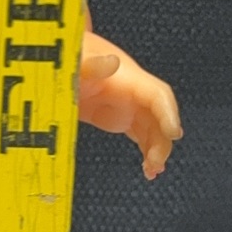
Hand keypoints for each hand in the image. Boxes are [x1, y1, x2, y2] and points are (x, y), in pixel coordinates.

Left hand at [78, 32, 181, 180]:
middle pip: (160, 116)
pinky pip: (142, 134)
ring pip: (154, 128)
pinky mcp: (119, 116)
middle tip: (155, 164)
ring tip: (151, 171)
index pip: (157, 94)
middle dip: (163, 140)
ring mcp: (127, 103)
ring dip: (157, 149)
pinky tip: (147, 169)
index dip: (169, 113)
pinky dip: (147, 151)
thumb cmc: (66, 59)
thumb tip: (111, 62)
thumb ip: (89, 64)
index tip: (174, 134)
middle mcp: (133, 90)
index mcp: (125, 76)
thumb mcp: (73, 64)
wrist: (57, 63)